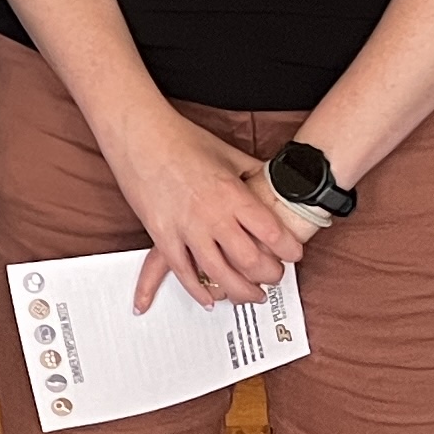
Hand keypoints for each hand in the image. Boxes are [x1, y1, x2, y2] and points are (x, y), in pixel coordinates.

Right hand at [102, 103, 307, 310]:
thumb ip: (251, 171)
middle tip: (276, 276)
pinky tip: (210, 299)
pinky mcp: (162, 236)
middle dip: (270, 274)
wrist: (140, 135)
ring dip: (240, 290)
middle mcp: (212, 215)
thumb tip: (272, 178)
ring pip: (220, 274)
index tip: (293, 254)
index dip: (289, 249)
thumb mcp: (228, 153)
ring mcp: (186, 228)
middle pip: (251, 260)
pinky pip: (183, 272)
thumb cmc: (182, 139)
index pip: (272, 232)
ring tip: (252, 295)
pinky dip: (198, 290)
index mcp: (233, 193)